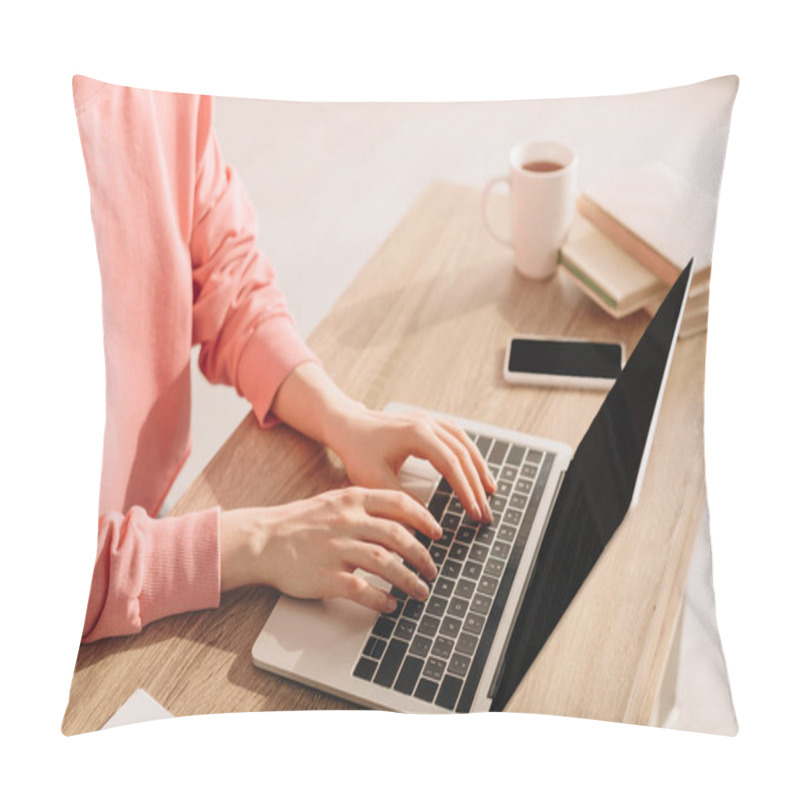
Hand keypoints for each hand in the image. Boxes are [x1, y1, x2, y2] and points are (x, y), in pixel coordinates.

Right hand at [219, 486, 442, 612]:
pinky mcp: (327, 577)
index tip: (437, 532)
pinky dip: (382, 600)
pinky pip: (363, 590)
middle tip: (432, 569)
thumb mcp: (332, 501)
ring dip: (409, 580)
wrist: (262, 541)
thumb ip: (363, 505)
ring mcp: (337, 549)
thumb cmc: (297, 523)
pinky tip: (390, 605)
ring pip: (387, 564)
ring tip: (420, 591)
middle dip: (422, 555)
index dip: (424, 518)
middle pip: (399, 536)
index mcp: (351, 499)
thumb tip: (398, 516)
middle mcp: (347, 521)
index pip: (399, 504)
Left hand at [326, 406, 496, 523]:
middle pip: (463, 454)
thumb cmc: (356, 451)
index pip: (451, 465)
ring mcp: (428, 419)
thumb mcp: (375, 481)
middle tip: (486, 511)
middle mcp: (427, 423)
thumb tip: (425, 525)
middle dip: (477, 485)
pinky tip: (475, 467)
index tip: (475, 512)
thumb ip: (402, 502)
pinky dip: (469, 453)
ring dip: (479, 467)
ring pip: (464, 442)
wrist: (345, 424)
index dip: (466, 491)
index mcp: (416, 435)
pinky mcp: (427, 421)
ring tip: (490, 490)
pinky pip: (457, 435)